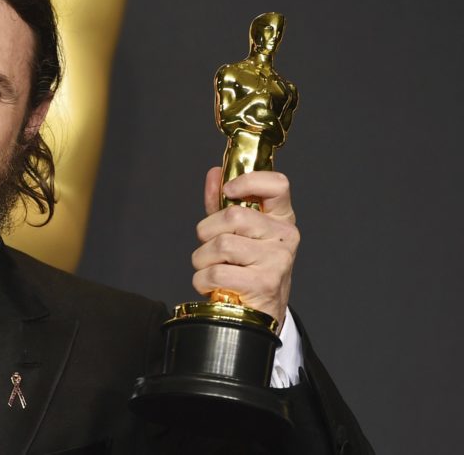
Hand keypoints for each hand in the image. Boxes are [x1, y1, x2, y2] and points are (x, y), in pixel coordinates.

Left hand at [191, 167, 299, 328]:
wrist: (259, 313)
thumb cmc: (245, 267)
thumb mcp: (236, 232)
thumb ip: (223, 203)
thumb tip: (215, 173)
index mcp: (280, 217)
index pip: (277, 184)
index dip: (248, 181)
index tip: (229, 191)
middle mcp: (284, 236)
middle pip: (233, 216)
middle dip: (207, 232)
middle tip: (210, 246)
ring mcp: (277, 260)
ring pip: (221, 245)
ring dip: (202, 259)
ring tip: (211, 268)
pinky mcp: (264, 283)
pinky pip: (216, 273)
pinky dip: (203, 280)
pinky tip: (213, 284)